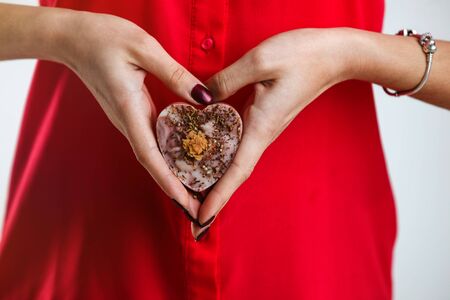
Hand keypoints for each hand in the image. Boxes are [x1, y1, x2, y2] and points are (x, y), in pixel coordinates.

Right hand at [59, 11, 213, 219]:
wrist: (74, 38)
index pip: (149, 154)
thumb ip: (174, 74)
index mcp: (129, 109)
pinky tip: (184, 160)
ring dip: (172, 176)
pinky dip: (168, 157)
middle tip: (197, 208)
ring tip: (196, 191)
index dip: (167, 180)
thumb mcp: (144, 49)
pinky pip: (152, 141)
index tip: (185, 201)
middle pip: (152, 163)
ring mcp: (128, 119)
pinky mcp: (131, 113)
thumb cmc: (104, 38)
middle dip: (174, 188)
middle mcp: (127, 121)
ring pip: (152, 155)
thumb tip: (204, 98)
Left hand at [192, 27, 356, 238]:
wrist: (334, 56)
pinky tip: (208, 159)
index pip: (237, 170)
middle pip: (235, 174)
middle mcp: (263, 133)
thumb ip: (227, 80)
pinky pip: (240, 145)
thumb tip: (202, 98)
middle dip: (215, 198)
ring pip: (236, 162)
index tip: (203, 218)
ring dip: (217, 182)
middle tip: (192, 219)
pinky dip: (223, 158)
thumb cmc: (303, 56)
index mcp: (262, 126)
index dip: (219, 195)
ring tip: (194, 196)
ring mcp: (265, 127)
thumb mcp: (260, 61)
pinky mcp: (265, 117)